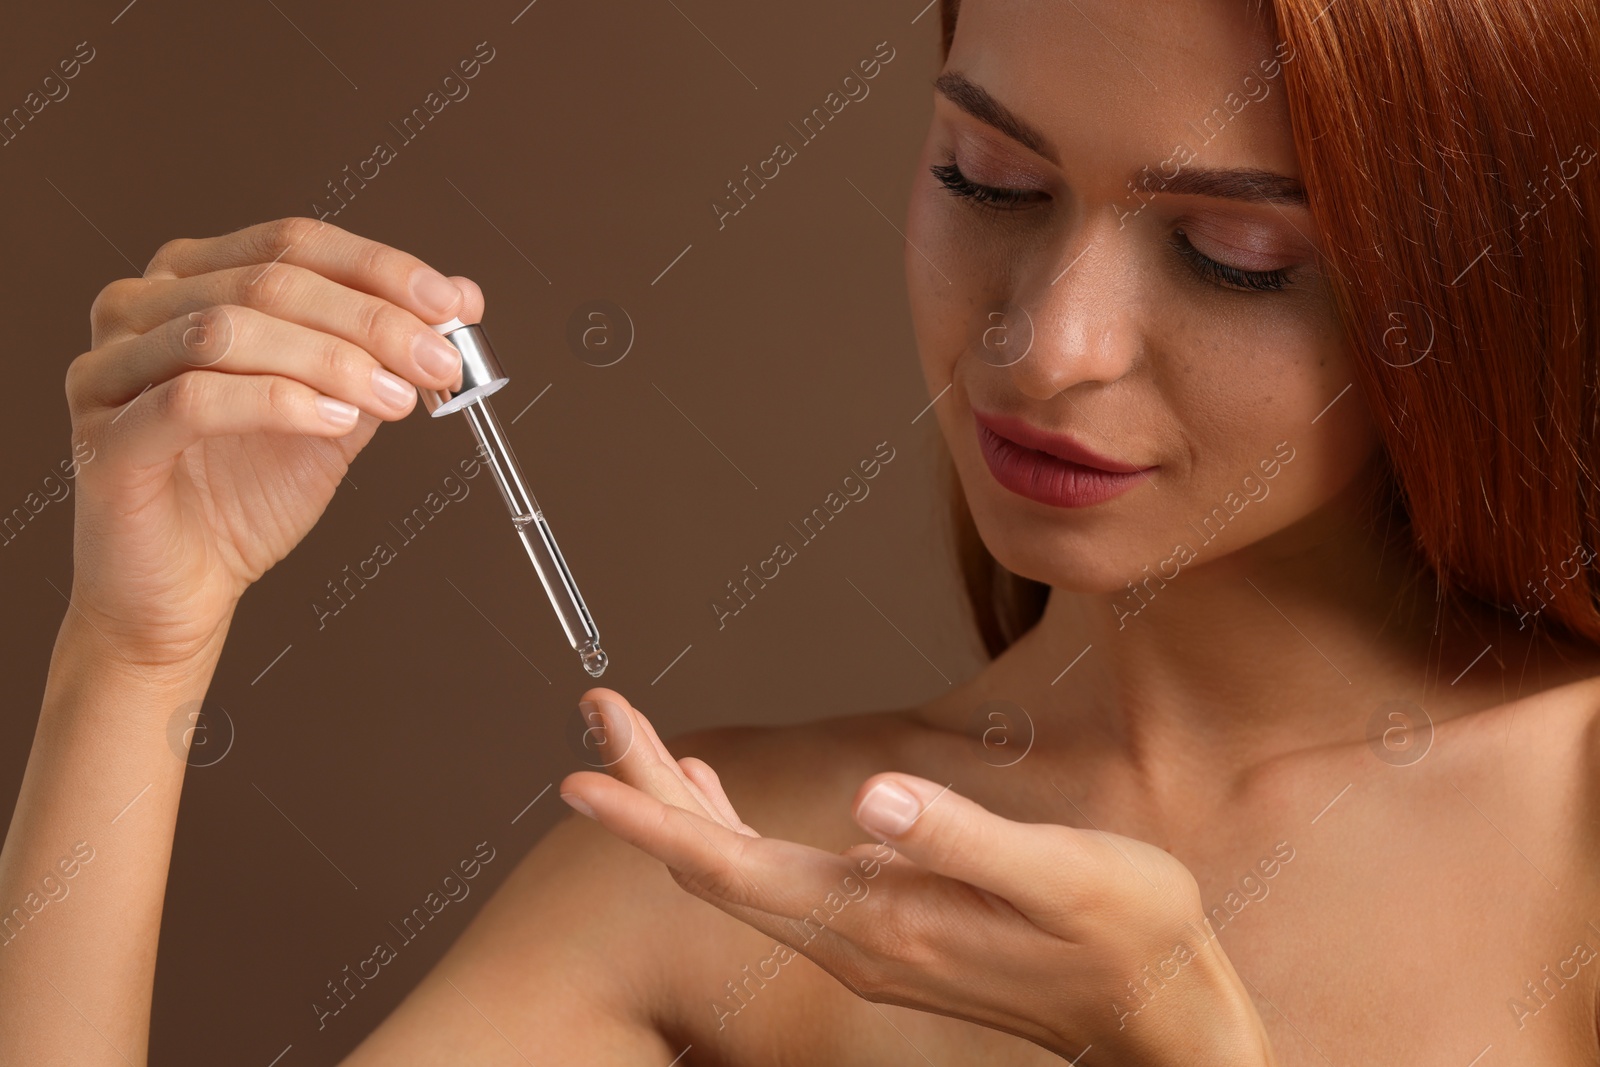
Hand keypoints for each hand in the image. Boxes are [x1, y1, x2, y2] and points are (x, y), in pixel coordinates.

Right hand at [64, 217, 481, 665]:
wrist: (185, 591)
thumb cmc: (244, 499)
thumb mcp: (334, 415)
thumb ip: (382, 357)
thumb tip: (459, 300)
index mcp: (191, 282)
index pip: (292, 243)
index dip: (380, 269)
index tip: (453, 303)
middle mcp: (139, 309)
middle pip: (269, 281)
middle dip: (372, 320)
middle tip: (438, 360)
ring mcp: (109, 369)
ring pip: (228, 330)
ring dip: (332, 360)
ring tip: (395, 398)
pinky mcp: (105, 437)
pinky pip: (192, 400)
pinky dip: (277, 403)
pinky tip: (333, 422)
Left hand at [558, 690, 1275, 1065]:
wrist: (1161, 1015)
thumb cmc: (1127, 936)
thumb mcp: (1061, 875)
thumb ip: (961, 839)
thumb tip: (871, 799)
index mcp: (880, 919)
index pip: (731, 867)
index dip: (651, 818)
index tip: (579, 776)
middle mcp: (854, 937)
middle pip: (714, 864)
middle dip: (647, 788)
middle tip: (597, 712)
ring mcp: (864, 939)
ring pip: (738, 870)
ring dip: (680, 806)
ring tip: (635, 740)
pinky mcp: (886, 928)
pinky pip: (774, 879)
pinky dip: (730, 829)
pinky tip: (718, 797)